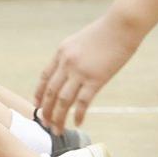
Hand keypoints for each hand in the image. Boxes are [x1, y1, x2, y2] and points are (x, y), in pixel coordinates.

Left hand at [36, 13, 141, 132]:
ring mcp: (80, 71)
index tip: (36, 105)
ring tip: (57, 130)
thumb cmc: (105, 33)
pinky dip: (79, 114)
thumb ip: (73, 56)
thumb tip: (72, 70)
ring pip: (63, 100)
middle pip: (50, 91)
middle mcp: (66, 62)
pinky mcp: (96, 78)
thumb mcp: (81, 42)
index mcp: (61, 52)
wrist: (120, 26)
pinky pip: (83, 101)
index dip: (39, 93)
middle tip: (44, 123)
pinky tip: (77, 123)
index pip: (45, 77)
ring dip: (58, 116)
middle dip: (46, 110)